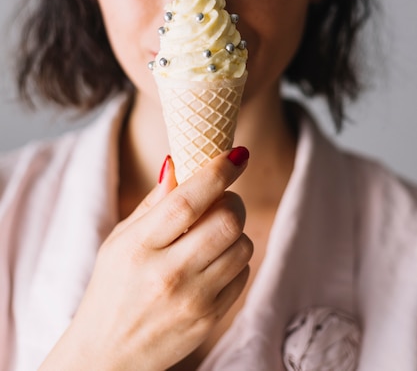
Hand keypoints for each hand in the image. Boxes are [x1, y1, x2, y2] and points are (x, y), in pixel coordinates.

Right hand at [39, 147, 251, 370]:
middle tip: (223, 199)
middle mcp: (167, 274)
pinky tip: (214, 260)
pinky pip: (243, 274)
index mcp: (138, 247)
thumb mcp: (119, 240)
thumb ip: (153, 203)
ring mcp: (192, 300)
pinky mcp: (209, 320)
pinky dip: (236, 259)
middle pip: (225, 221)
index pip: (187, 202)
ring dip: (236, 231)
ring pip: (242, 246)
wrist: (108, 356)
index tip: (237, 154)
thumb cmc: (112, 288)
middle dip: (233, 200)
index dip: (217, 173)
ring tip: (214, 233)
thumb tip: (178, 163)